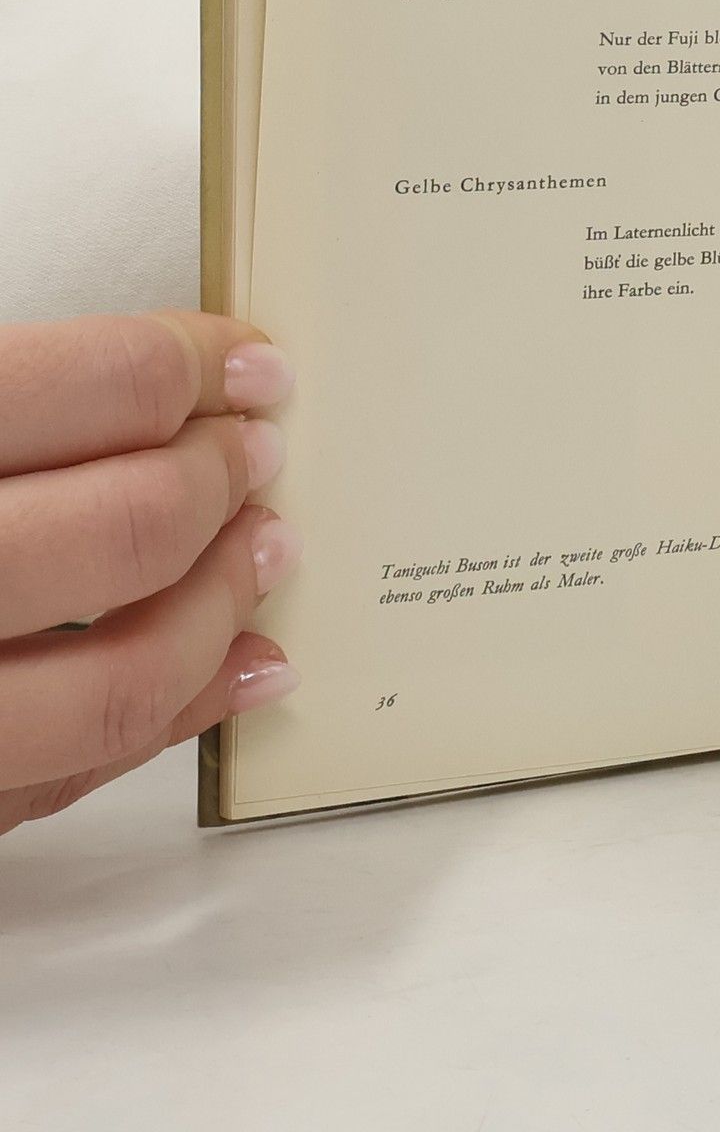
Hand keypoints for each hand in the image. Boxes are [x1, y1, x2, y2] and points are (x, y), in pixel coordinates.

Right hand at [0, 313, 298, 834]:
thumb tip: (152, 379)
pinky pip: (71, 775)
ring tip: (270, 551)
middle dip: (221, 483)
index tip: (250, 366)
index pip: (96, 386)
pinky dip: (175, 716)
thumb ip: (14, 402)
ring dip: (224, 607)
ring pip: (122, 676)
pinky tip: (239, 668)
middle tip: (261, 454)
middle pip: (128, 525)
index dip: (196, 367)